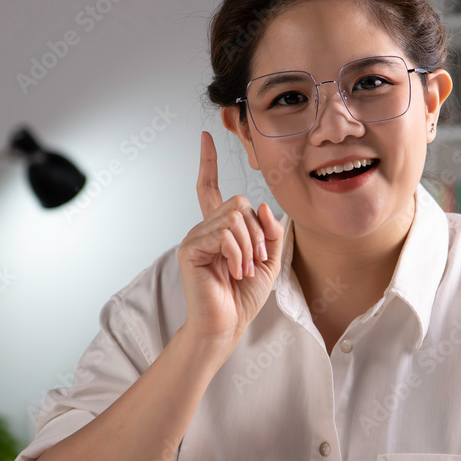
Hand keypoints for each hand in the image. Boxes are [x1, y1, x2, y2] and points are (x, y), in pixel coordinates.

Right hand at [178, 131, 284, 346]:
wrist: (227, 324)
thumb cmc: (244, 296)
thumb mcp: (270, 259)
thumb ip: (270, 230)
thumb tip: (259, 205)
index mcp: (220, 228)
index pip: (210, 188)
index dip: (208, 162)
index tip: (206, 136)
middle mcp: (204, 228)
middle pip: (238, 203)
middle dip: (256, 232)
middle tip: (255, 261)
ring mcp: (195, 237)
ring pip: (234, 218)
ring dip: (249, 246)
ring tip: (244, 270)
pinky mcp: (190, 249)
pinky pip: (224, 235)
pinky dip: (238, 253)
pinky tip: (235, 271)